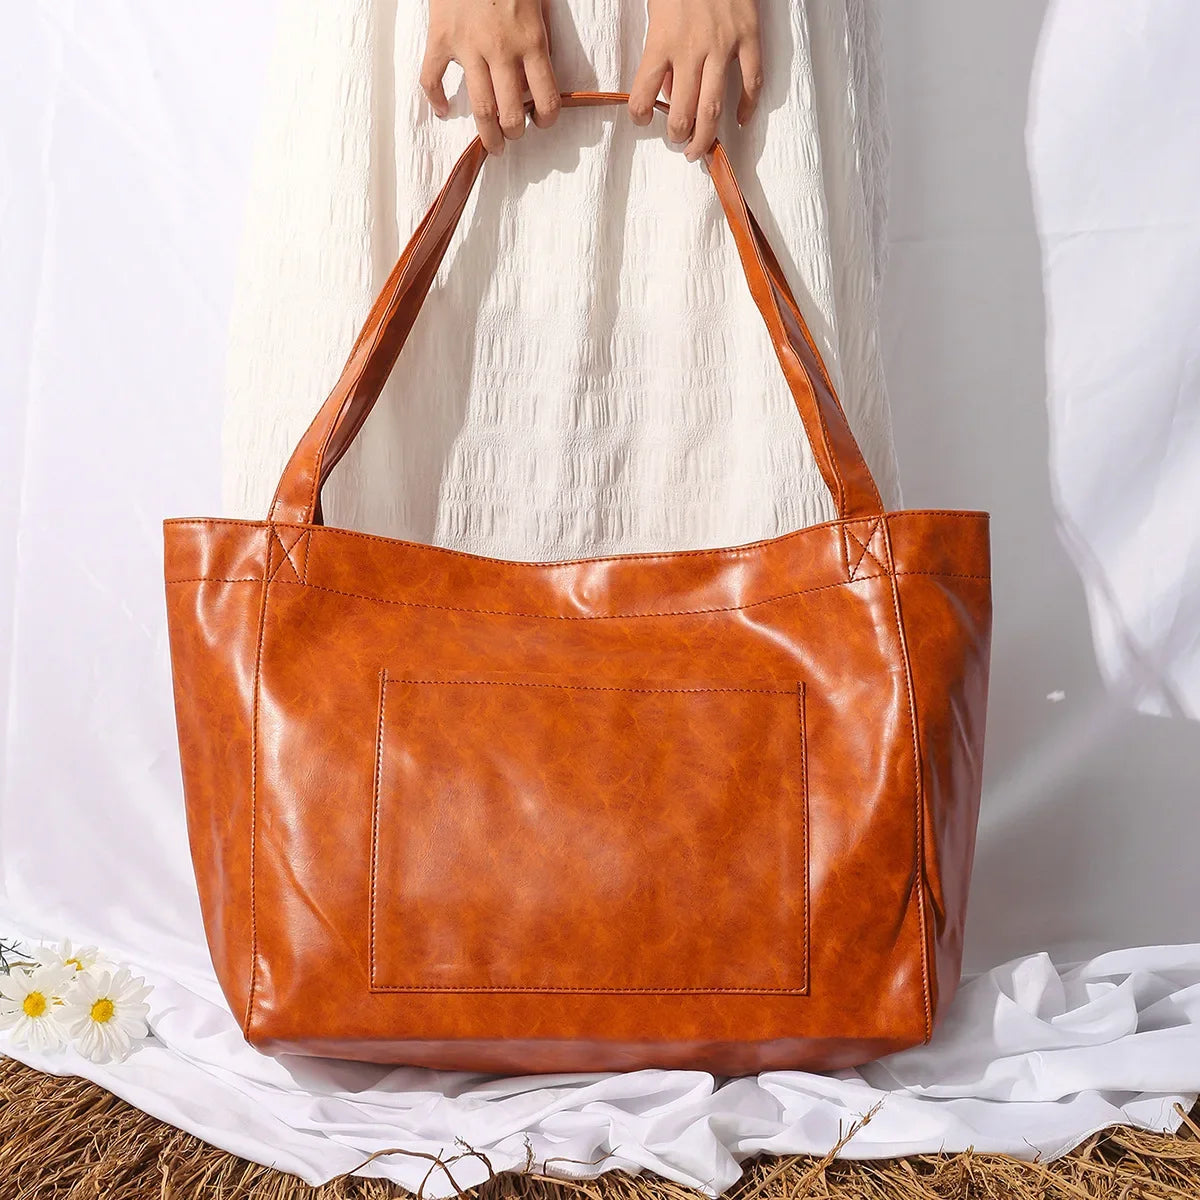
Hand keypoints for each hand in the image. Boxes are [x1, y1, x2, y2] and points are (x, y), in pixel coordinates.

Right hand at [421, 0, 560, 154]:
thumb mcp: (538, 3)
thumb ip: (540, 38)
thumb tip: (539, 74)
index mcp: (531, 40)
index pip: (546, 98)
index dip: (547, 120)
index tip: (542, 123)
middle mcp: (501, 50)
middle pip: (510, 112)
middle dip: (514, 134)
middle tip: (513, 139)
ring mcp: (468, 46)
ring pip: (479, 107)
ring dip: (487, 133)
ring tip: (492, 144)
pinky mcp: (441, 38)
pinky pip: (433, 78)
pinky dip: (436, 99)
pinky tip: (443, 111)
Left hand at [628, 0, 762, 159]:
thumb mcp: (658, 14)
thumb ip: (661, 55)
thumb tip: (670, 93)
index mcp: (661, 42)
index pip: (643, 94)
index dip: (640, 116)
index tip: (643, 120)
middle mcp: (691, 49)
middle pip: (683, 112)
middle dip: (679, 137)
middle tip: (679, 144)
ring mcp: (723, 45)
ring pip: (714, 107)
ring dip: (705, 136)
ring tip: (699, 150)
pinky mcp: (749, 36)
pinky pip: (751, 81)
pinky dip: (746, 107)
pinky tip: (739, 120)